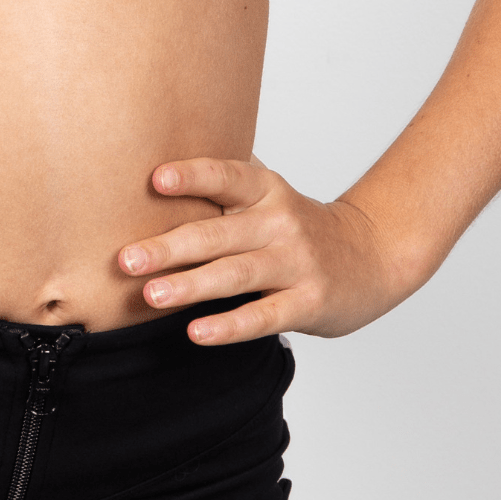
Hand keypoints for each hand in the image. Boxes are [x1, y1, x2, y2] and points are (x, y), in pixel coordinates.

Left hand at [118, 158, 405, 344]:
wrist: (374, 255)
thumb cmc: (301, 227)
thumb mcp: (270, 194)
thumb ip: (224, 185)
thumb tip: (151, 167)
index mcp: (267, 191)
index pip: (226, 177)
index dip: (192, 176)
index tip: (155, 180)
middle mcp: (280, 223)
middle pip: (219, 233)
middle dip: (169, 247)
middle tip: (126, 259)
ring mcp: (296, 264)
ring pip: (237, 275)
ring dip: (191, 285)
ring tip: (152, 295)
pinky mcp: (308, 303)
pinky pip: (263, 316)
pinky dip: (229, 326)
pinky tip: (197, 332)